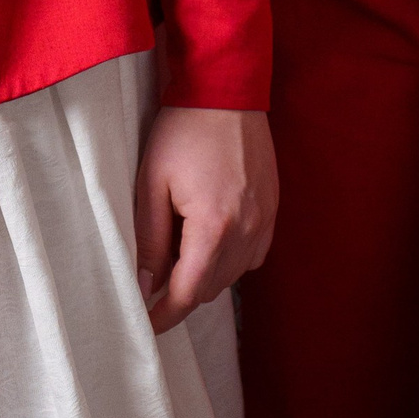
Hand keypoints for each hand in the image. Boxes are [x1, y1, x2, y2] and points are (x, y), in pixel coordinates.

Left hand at [134, 106, 277, 329]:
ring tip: (178, 248)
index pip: (188, 293)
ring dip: (205, 275)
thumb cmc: (183, 132)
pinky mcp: (273, 211)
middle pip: (210, 289)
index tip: (145, 325)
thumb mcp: (151, 183)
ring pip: (232, 275)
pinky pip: (252, 255)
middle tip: (152, 275)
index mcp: (214, 227)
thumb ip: (149, 240)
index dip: (165, 315)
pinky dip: (229, 258)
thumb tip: (144, 286)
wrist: (226, 92)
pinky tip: (209, 236)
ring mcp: (266, 222)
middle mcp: (247, 231)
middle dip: (180, 292)